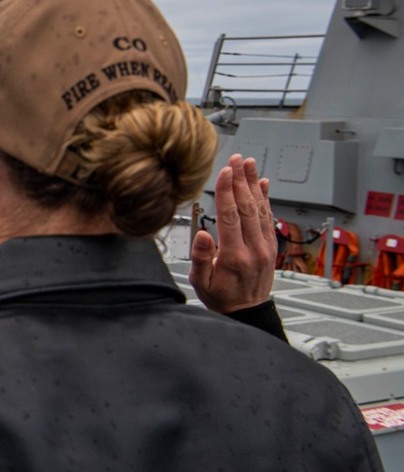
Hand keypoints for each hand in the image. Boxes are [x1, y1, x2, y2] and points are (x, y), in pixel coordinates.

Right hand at [189, 154, 276, 313]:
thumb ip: (200, 258)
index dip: (227, 191)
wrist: (247, 312)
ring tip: (249, 164)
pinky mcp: (271, 246)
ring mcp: (265, 247)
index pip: (230, 216)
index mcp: (233, 256)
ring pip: (260, 209)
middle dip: (241, 180)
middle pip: (247, 207)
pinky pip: (268, 218)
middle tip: (237, 160)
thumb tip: (202, 233)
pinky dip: (266, 198)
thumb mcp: (200, 282)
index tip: (225, 172)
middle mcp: (253, 249)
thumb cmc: (221, 297)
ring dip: (254, 184)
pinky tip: (263, 184)